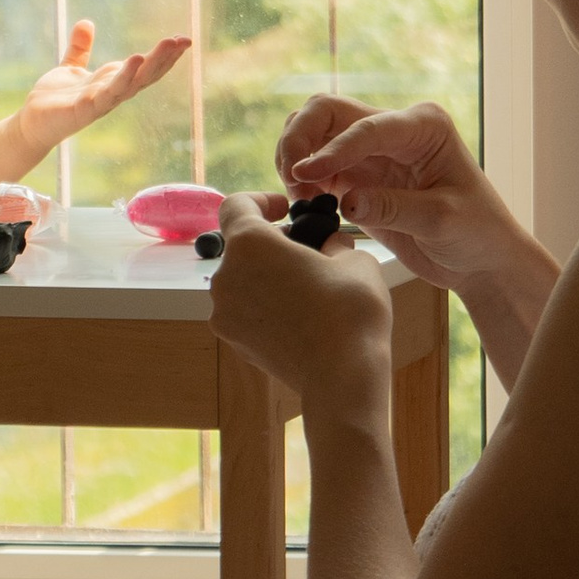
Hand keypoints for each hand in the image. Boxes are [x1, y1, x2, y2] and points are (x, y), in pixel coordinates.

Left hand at [15, 20, 189, 154]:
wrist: (31, 123)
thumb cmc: (54, 100)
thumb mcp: (70, 67)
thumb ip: (80, 48)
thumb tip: (86, 23)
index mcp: (112, 81)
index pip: (145, 68)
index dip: (164, 56)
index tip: (183, 40)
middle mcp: (112, 92)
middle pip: (146, 75)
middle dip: (166, 58)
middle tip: (185, 40)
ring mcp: (101, 101)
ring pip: (133, 82)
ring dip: (152, 64)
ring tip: (168, 44)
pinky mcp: (85, 109)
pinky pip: (108, 93)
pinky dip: (123, 78)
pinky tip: (135, 60)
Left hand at [208, 192, 392, 409]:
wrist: (342, 377)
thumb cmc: (349, 311)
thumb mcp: (354, 259)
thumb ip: (334, 242)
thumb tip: (329, 246)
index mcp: (249, 244)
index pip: (236, 205)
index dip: (261, 200)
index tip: (285, 209)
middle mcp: (225, 276)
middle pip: (241, 246)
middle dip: (271, 244)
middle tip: (309, 253)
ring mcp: (224, 312)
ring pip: (242, 280)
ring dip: (268, 276)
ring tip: (308, 288)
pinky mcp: (233, 340)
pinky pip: (245, 310)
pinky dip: (265, 306)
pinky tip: (300, 317)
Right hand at [274, 94, 518, 297]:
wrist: (481, 260)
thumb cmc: (477, 232)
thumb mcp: (442, 220)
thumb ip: (393, 208)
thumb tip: (347, 200)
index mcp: (423, 126)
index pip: (367, 127)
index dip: (333, 150)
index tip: (306, 174)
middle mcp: (393, 129)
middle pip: (327, 111)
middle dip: (301, 138)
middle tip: (292, 178)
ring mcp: (371, 151)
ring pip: (314, 132)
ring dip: (295, 156)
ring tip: (298, 194)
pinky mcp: (356, 176)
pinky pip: (315, 164)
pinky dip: (299, 177)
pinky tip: (303, 202)